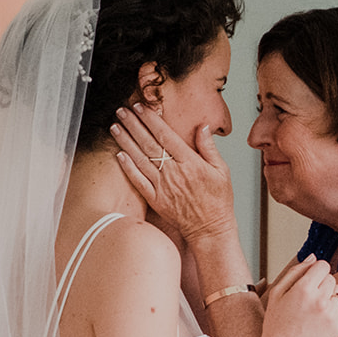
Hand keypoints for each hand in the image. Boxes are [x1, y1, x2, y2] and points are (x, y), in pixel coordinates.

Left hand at [111, 105, 236, 245]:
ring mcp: (162, 186)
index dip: (151, 119)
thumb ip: (209, 147)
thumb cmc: (218, 201)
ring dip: (126, 141)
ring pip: (140, 159)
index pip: (166, 135)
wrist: (210, 229)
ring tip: (115, 126)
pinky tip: (119, 155)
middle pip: (148, 143)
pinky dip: (128, 167)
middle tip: (121, 110)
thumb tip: (202, 127)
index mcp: (190, 162)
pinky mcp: (155, 200)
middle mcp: (173, 172)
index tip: (140, 107)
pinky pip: (138, 181)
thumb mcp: (222, 171)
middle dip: (133, 125)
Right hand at [258, 256, 337, 336]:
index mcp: (303, 289)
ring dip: (329, 298)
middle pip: (331, 278)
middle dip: (321, 285)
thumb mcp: (277, 294)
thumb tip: (313, 257)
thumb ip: (295, 272)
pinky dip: (332, 312)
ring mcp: (331, 314)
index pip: (322, 266)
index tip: (308, 282)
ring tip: (313, 311)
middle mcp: (320, 300)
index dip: (315, 272)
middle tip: (307, 300)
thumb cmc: (276, 325)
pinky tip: (318, 322)